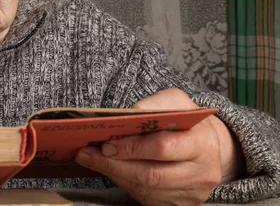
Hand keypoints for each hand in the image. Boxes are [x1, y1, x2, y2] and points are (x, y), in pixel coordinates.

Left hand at [74, 89, 244, 205]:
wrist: (206, 144)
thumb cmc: (185, 121)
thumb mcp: (174, 101)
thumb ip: (151, 106)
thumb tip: (124, 118)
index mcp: (202, 142)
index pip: (162, 148)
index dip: (131, 147)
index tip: (107, 143)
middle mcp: (202, 171)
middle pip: (151, 174)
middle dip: (115, 163)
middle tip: (90, 153)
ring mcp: (193, 192)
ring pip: (145, 189)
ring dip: (114, 174)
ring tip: (93, 160)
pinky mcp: (181, 204)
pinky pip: (147, 198)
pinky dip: (124, 183)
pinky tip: (111, 169)